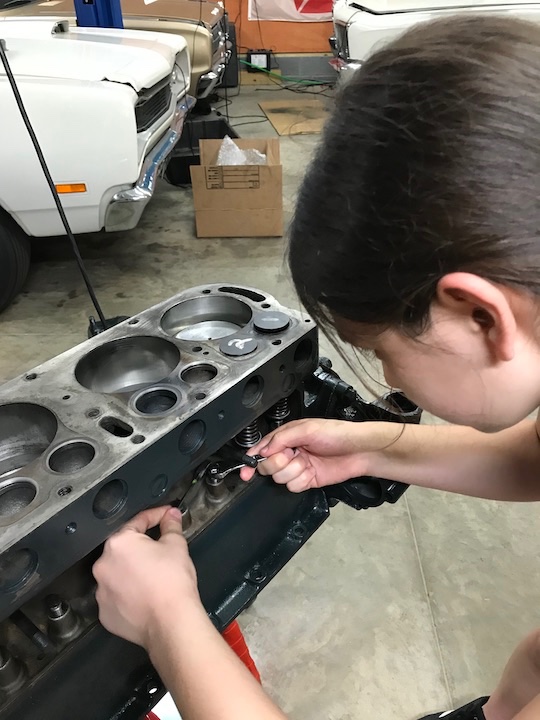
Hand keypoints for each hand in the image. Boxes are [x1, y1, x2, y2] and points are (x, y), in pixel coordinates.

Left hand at [93, 506, 200, 649]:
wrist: (171, 621)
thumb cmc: (172, 582)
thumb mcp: (176, 546)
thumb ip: (171, 526)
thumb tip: (171, 516)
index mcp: (119, 543)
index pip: (138, 522)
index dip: (156, 516)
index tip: (166, 516)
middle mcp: (103, 565)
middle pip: (124, 549)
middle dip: (142, 547)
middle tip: (161, 551)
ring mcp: (101, 591)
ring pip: (117, 574)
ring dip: (132, 572)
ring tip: (153, 578)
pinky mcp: (104, 613)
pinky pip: (115, 597)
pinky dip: (127, 594)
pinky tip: (144, 596)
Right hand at [239, 418, 393, 491]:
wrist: (358, 452)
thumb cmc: (337, 434)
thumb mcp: (307, 429)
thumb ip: (282, 438)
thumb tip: (263, 450)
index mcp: (286, 437)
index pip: (262, 449)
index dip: (252, 459)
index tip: (247, 470)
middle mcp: (290, 452)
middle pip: (268, 466)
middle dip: (278, 463)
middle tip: (292, 456)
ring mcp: (298, 467)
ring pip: (280, 478)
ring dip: (294, 471)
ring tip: (307, 462)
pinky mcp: (306, 480)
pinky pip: (293, 486)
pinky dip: (302, 481)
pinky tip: (312, 472)